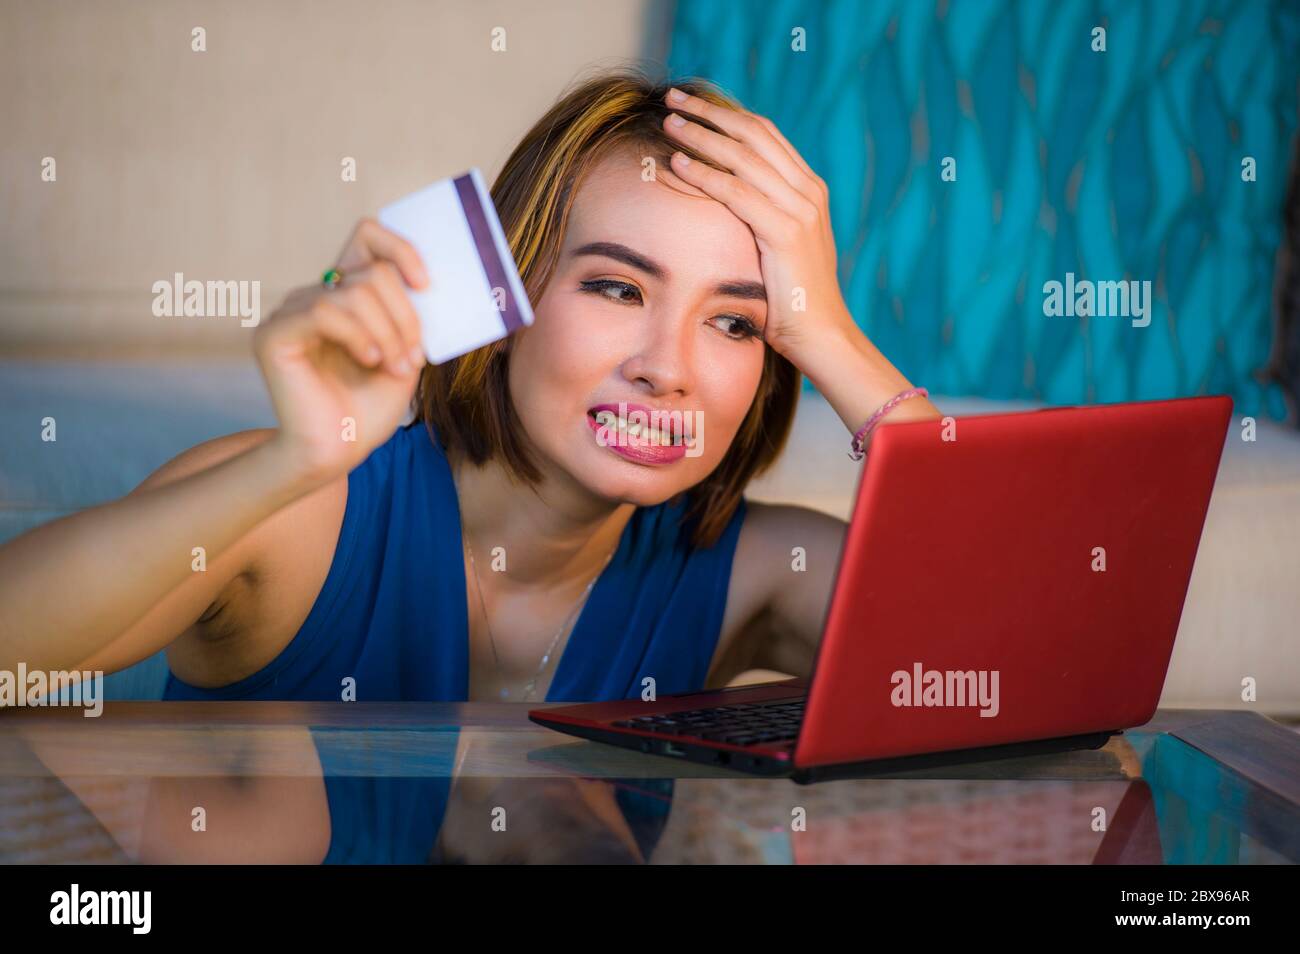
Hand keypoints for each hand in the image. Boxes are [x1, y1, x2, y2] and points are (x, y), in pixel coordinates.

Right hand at [254, 218, 428, 483]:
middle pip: (373, 272)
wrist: (337, 453)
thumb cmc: (369, 409)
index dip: (400, 249)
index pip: (367, 236)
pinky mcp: (273, 334)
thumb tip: (432, 282)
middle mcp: (314, 295)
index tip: (427, 284)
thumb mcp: (405, 354)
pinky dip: (358, 336)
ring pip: (354, 291)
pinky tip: (369, 361)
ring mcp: (290, 312)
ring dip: (389, 332)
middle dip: (405, 316)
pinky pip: (324, 310)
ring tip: (396, 368)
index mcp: (344, 294)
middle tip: (415, 359)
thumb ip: (411, 316)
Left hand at [658, 87, 853, 362]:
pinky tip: (678, 163)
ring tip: (668, 122)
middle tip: (673, 96)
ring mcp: (800, 210)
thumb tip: (724, 203)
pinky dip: (705, 174)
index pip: (765, 134)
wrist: (822, 335)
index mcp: (808, 189)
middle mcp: (808, 191)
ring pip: (742, 157)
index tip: (692, 103)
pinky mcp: (786, 234)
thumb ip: (762, 217)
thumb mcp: (780, 247)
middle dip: (710, 111)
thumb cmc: (794, 300)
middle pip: (753, 133)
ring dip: (701, 135)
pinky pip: (737, 194)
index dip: (727, 113)